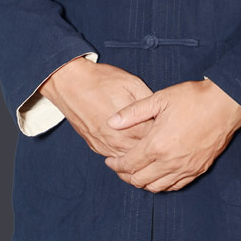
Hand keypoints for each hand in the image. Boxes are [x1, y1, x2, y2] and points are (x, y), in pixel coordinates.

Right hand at [39, 58, 154, 156]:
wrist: (71, 83)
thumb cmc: (101, 80)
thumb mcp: (132, 83)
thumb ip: (148, 102)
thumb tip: (161, 113)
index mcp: (130, 126)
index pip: (154, 139)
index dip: (164, 134)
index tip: (169, 129)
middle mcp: (118, 140)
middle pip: (143, 153)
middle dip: (153, 147)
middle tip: (163, 140)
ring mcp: (105, 146)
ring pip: (128, 160)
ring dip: (139, 155)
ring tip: (149, 145)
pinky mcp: (96, 146)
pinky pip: (114, 158)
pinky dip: (124, 156)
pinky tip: (131, 148)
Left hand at [104, 80, 240, 192]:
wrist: (224, 104)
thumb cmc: (193, 99)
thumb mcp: (160, 99)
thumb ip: (133, 112)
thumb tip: (112, 122)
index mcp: (157, 145)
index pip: (128, 164)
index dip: (115, 164)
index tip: (109, 161)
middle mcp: (170, 162)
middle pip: (139, 180)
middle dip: (125, 176)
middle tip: (119, 167)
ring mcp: (185, 168)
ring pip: (156, 187)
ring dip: (142, 183)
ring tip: (135, 172)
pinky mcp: (198, 170)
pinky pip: (175, 186)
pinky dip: (161, 185)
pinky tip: (157, 175)